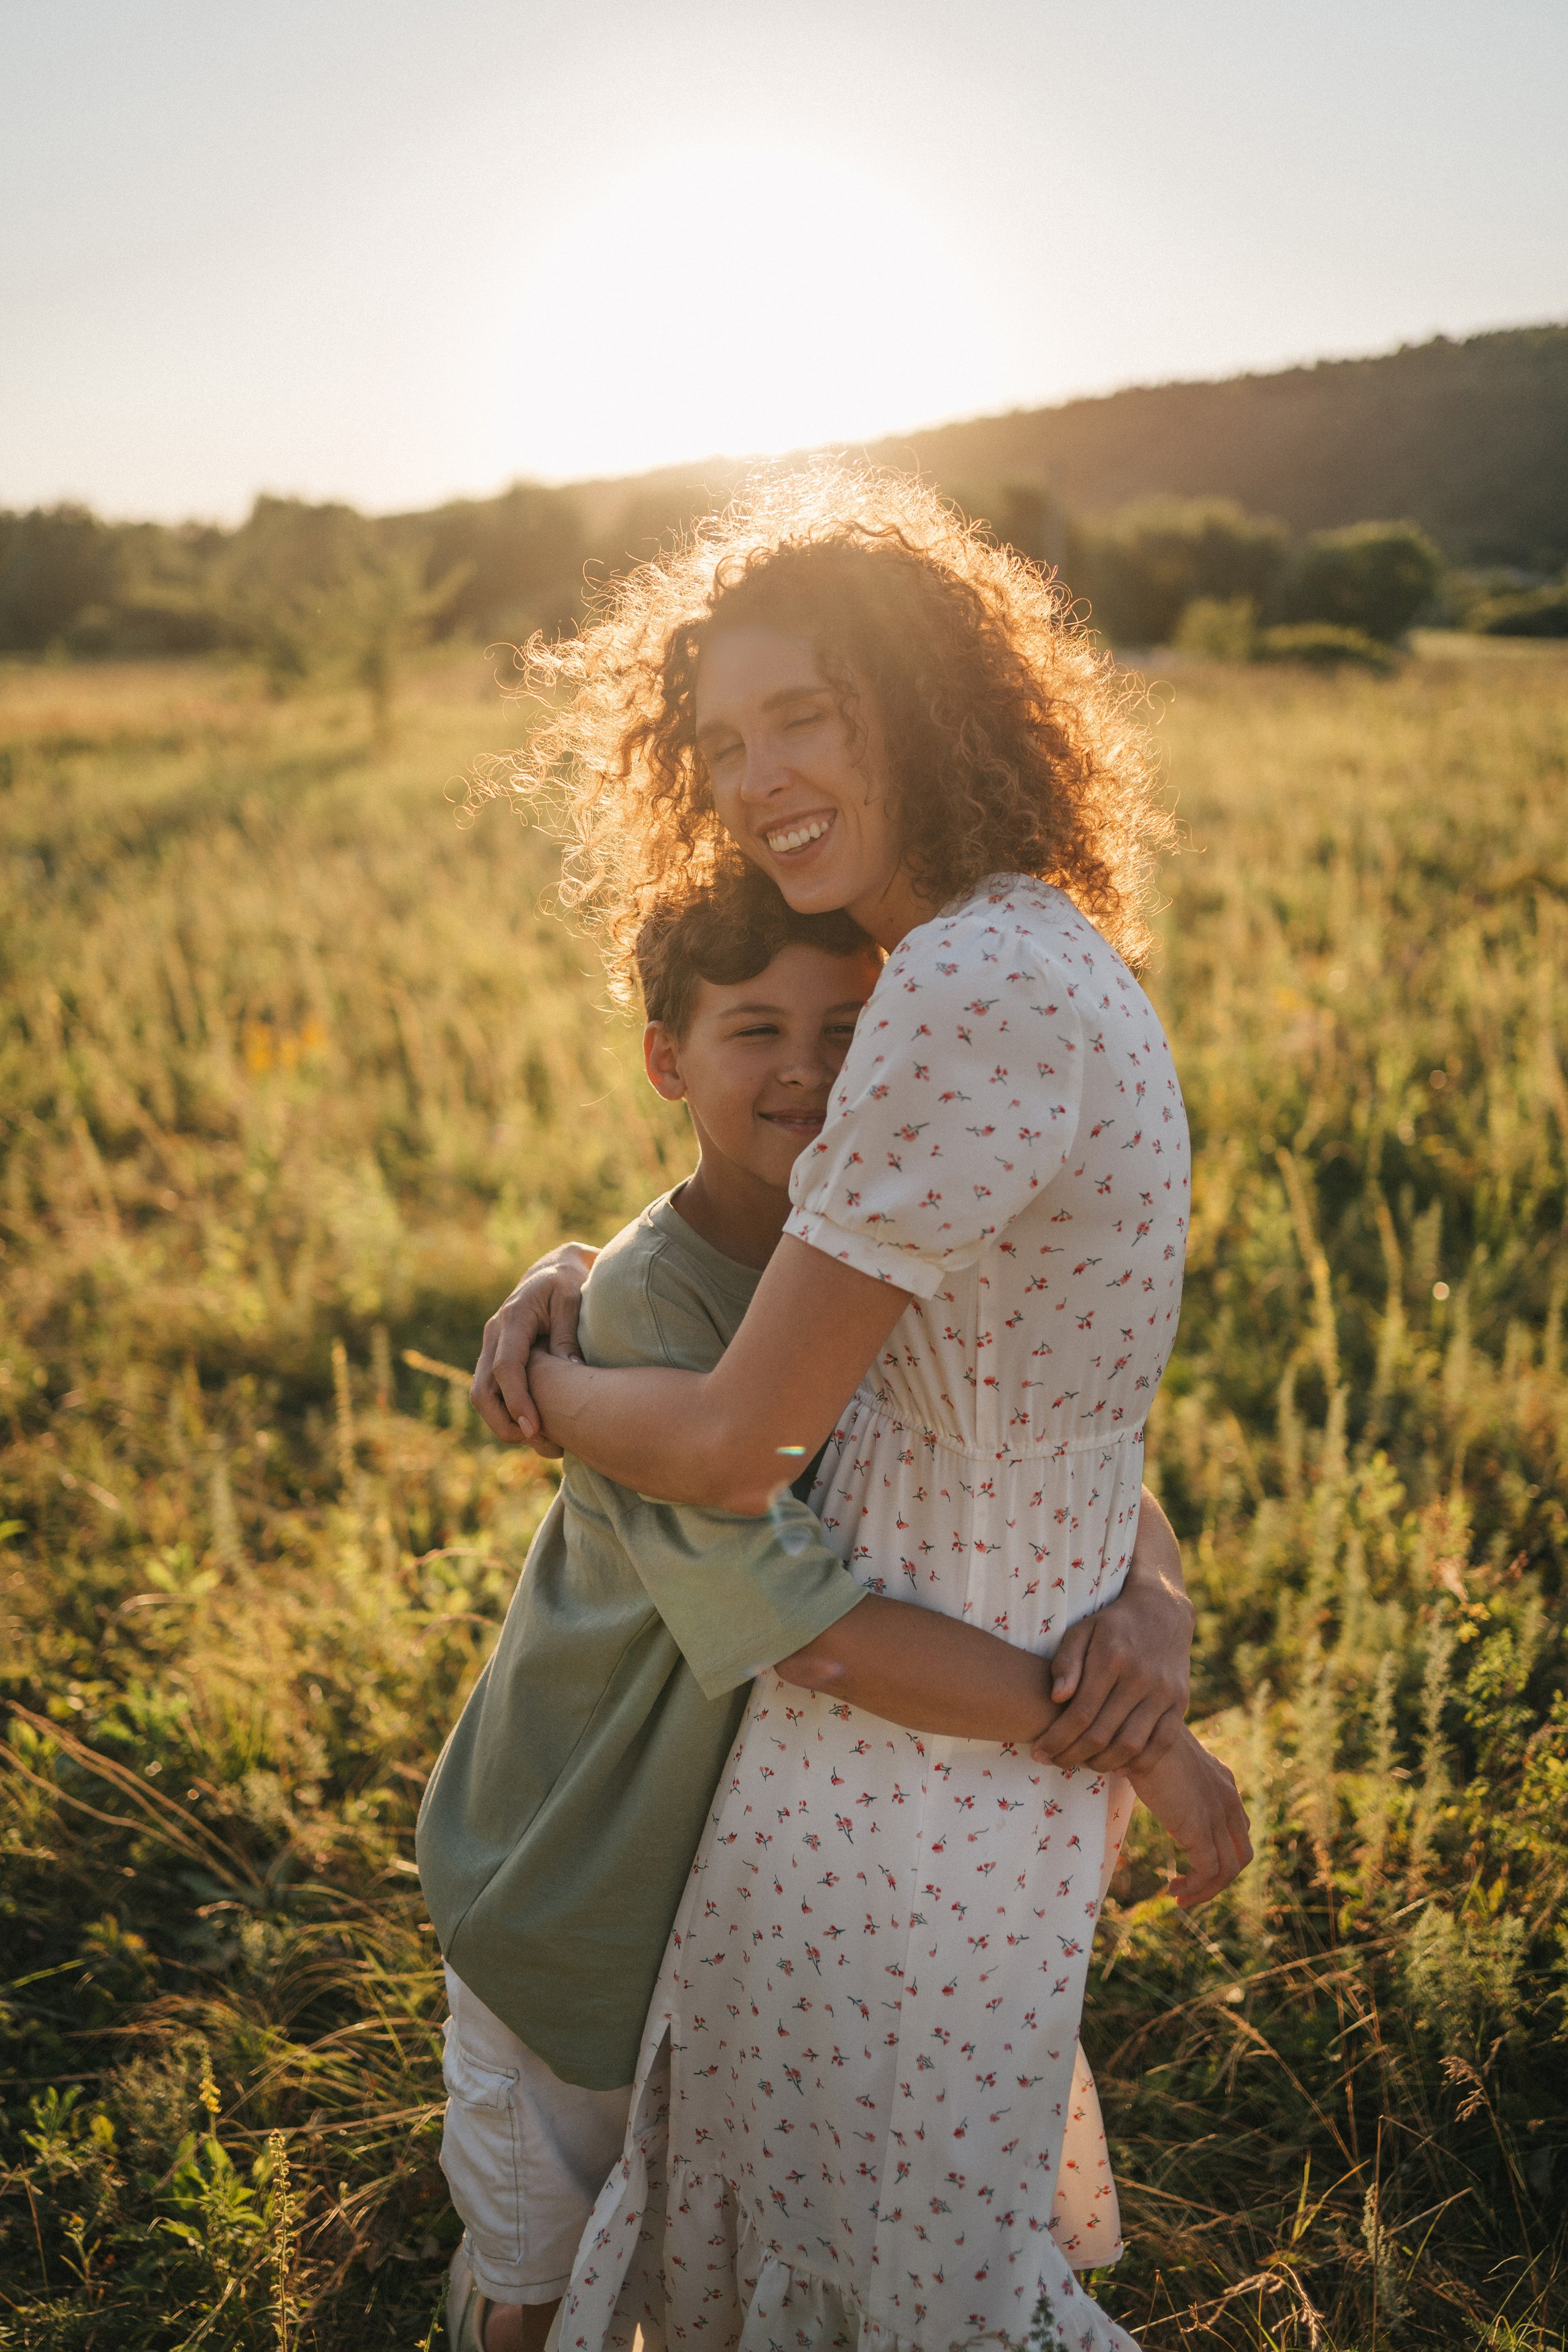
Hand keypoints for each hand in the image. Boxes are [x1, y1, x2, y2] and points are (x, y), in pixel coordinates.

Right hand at [470, 1243, 597, 1449]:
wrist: (553, 1269)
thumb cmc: (568, 1282)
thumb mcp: (573, 1298)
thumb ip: (568, 1333)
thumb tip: (570, 1370)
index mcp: (514, 1318)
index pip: (506, 1367)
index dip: (518, 1400)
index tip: (534, 1429)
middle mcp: (495, 1334)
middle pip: (482, 1390)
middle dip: (503, 1423)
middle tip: (539, 1443)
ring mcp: (491, 1347)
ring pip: (481, 1396)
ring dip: (504, 1424)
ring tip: (544, 1443)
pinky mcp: (495, 1358)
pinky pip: (491, 1393)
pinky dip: (507, 1414)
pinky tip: (537, 1429)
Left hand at [1030, 1488, 1193, 1772]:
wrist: (1162, 1611)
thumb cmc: (1111, 1624)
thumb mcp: (1081, 1630)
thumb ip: (1067, 1661)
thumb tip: (1057, 1697)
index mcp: (1111, 1658)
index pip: (1080, 1713)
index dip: (1057, 1739)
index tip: (1038, 1752)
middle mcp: (1140, 1677)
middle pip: (1102, 1734)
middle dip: (1071, 1755)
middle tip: (1053, 1762)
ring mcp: (1164, 1692)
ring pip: (1131, 1745)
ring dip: (1101, 1764)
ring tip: (1081, 1764)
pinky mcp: (1181, 1702)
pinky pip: (1161, 1744)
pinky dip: (1140, 1762)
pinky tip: (1118, 1768)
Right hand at [1127, 1726, 1251, 1906]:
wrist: (1138, 1732)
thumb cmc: (1141, 1741)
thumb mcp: (1167, 1763)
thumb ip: (1175, 1785)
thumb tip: (1164, 1808)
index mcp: (1223, 1783)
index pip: (1237, 1830)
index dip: (1219, 1853)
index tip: (1190, 1863)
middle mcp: (1229, 1799)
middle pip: (1241, 1854)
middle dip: (1218, 1880)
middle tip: (1189, 1890)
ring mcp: (1218, 1814)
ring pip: (1228, 1870)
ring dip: (1205, 1891)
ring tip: (1179, 1897)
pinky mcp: (1200, 1826)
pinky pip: (1208, 1871)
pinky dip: (1194, 1888)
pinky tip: (1173, 1890)